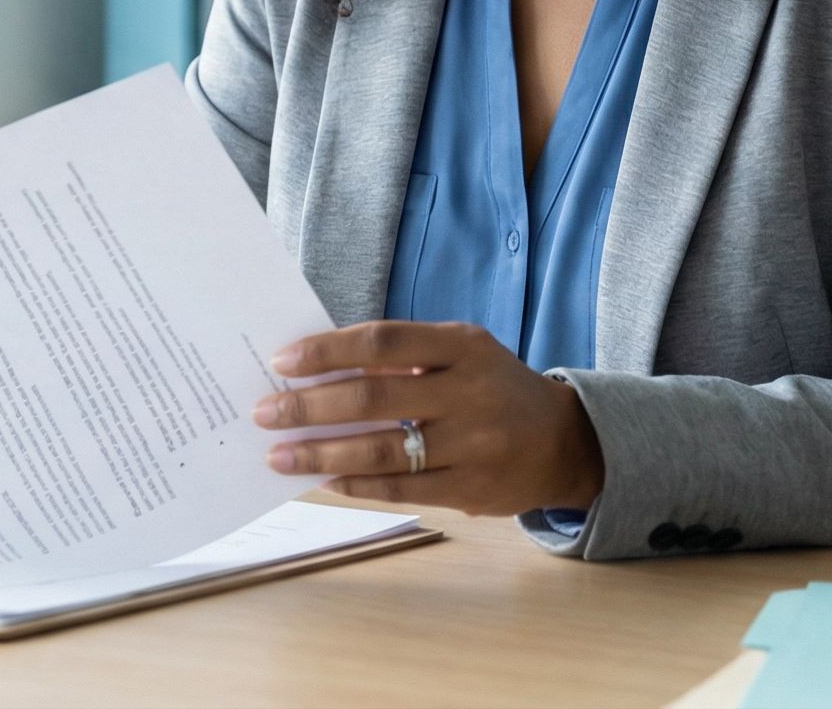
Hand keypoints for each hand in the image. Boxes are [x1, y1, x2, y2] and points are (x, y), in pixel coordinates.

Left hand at [252, 320, 604, 516]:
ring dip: (321, 453)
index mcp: (463, 346)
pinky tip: (323, 478)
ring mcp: (474, 444)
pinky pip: (401, 488)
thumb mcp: (460, 355)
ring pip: (381, 451)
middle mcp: (470, 392)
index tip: (280, 362)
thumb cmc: (492, 388)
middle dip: (308, 407)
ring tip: (279, 455)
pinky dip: (355, 483)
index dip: (326, 352)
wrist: (566, 442)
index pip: (382, 343)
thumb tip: (317, 372)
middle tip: (265, 413)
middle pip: (373, 399)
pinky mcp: (472, 488)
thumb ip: (402, 359)